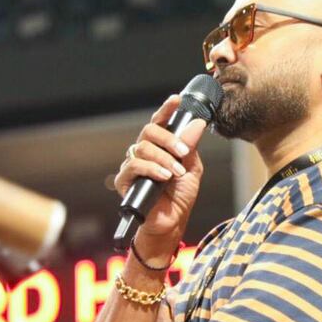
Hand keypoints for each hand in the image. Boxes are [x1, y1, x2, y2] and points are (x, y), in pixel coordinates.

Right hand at [114, 94, 206, 250]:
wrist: (172, 222)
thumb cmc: (180, 196)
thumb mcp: (191, 168)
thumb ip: (190, 146)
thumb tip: (197, 123)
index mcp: (161, 147)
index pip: (161, 123)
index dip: (166, 110)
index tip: (176, 99)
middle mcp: (144, 153)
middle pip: (149, 132)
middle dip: (168, 139)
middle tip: (183, 152)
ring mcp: (133, 166)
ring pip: (142, 148)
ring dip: (163, 159)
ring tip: (176, 172)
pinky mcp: (124, 181)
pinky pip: (133, 166)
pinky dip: (151, 169)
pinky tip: (163, 177)